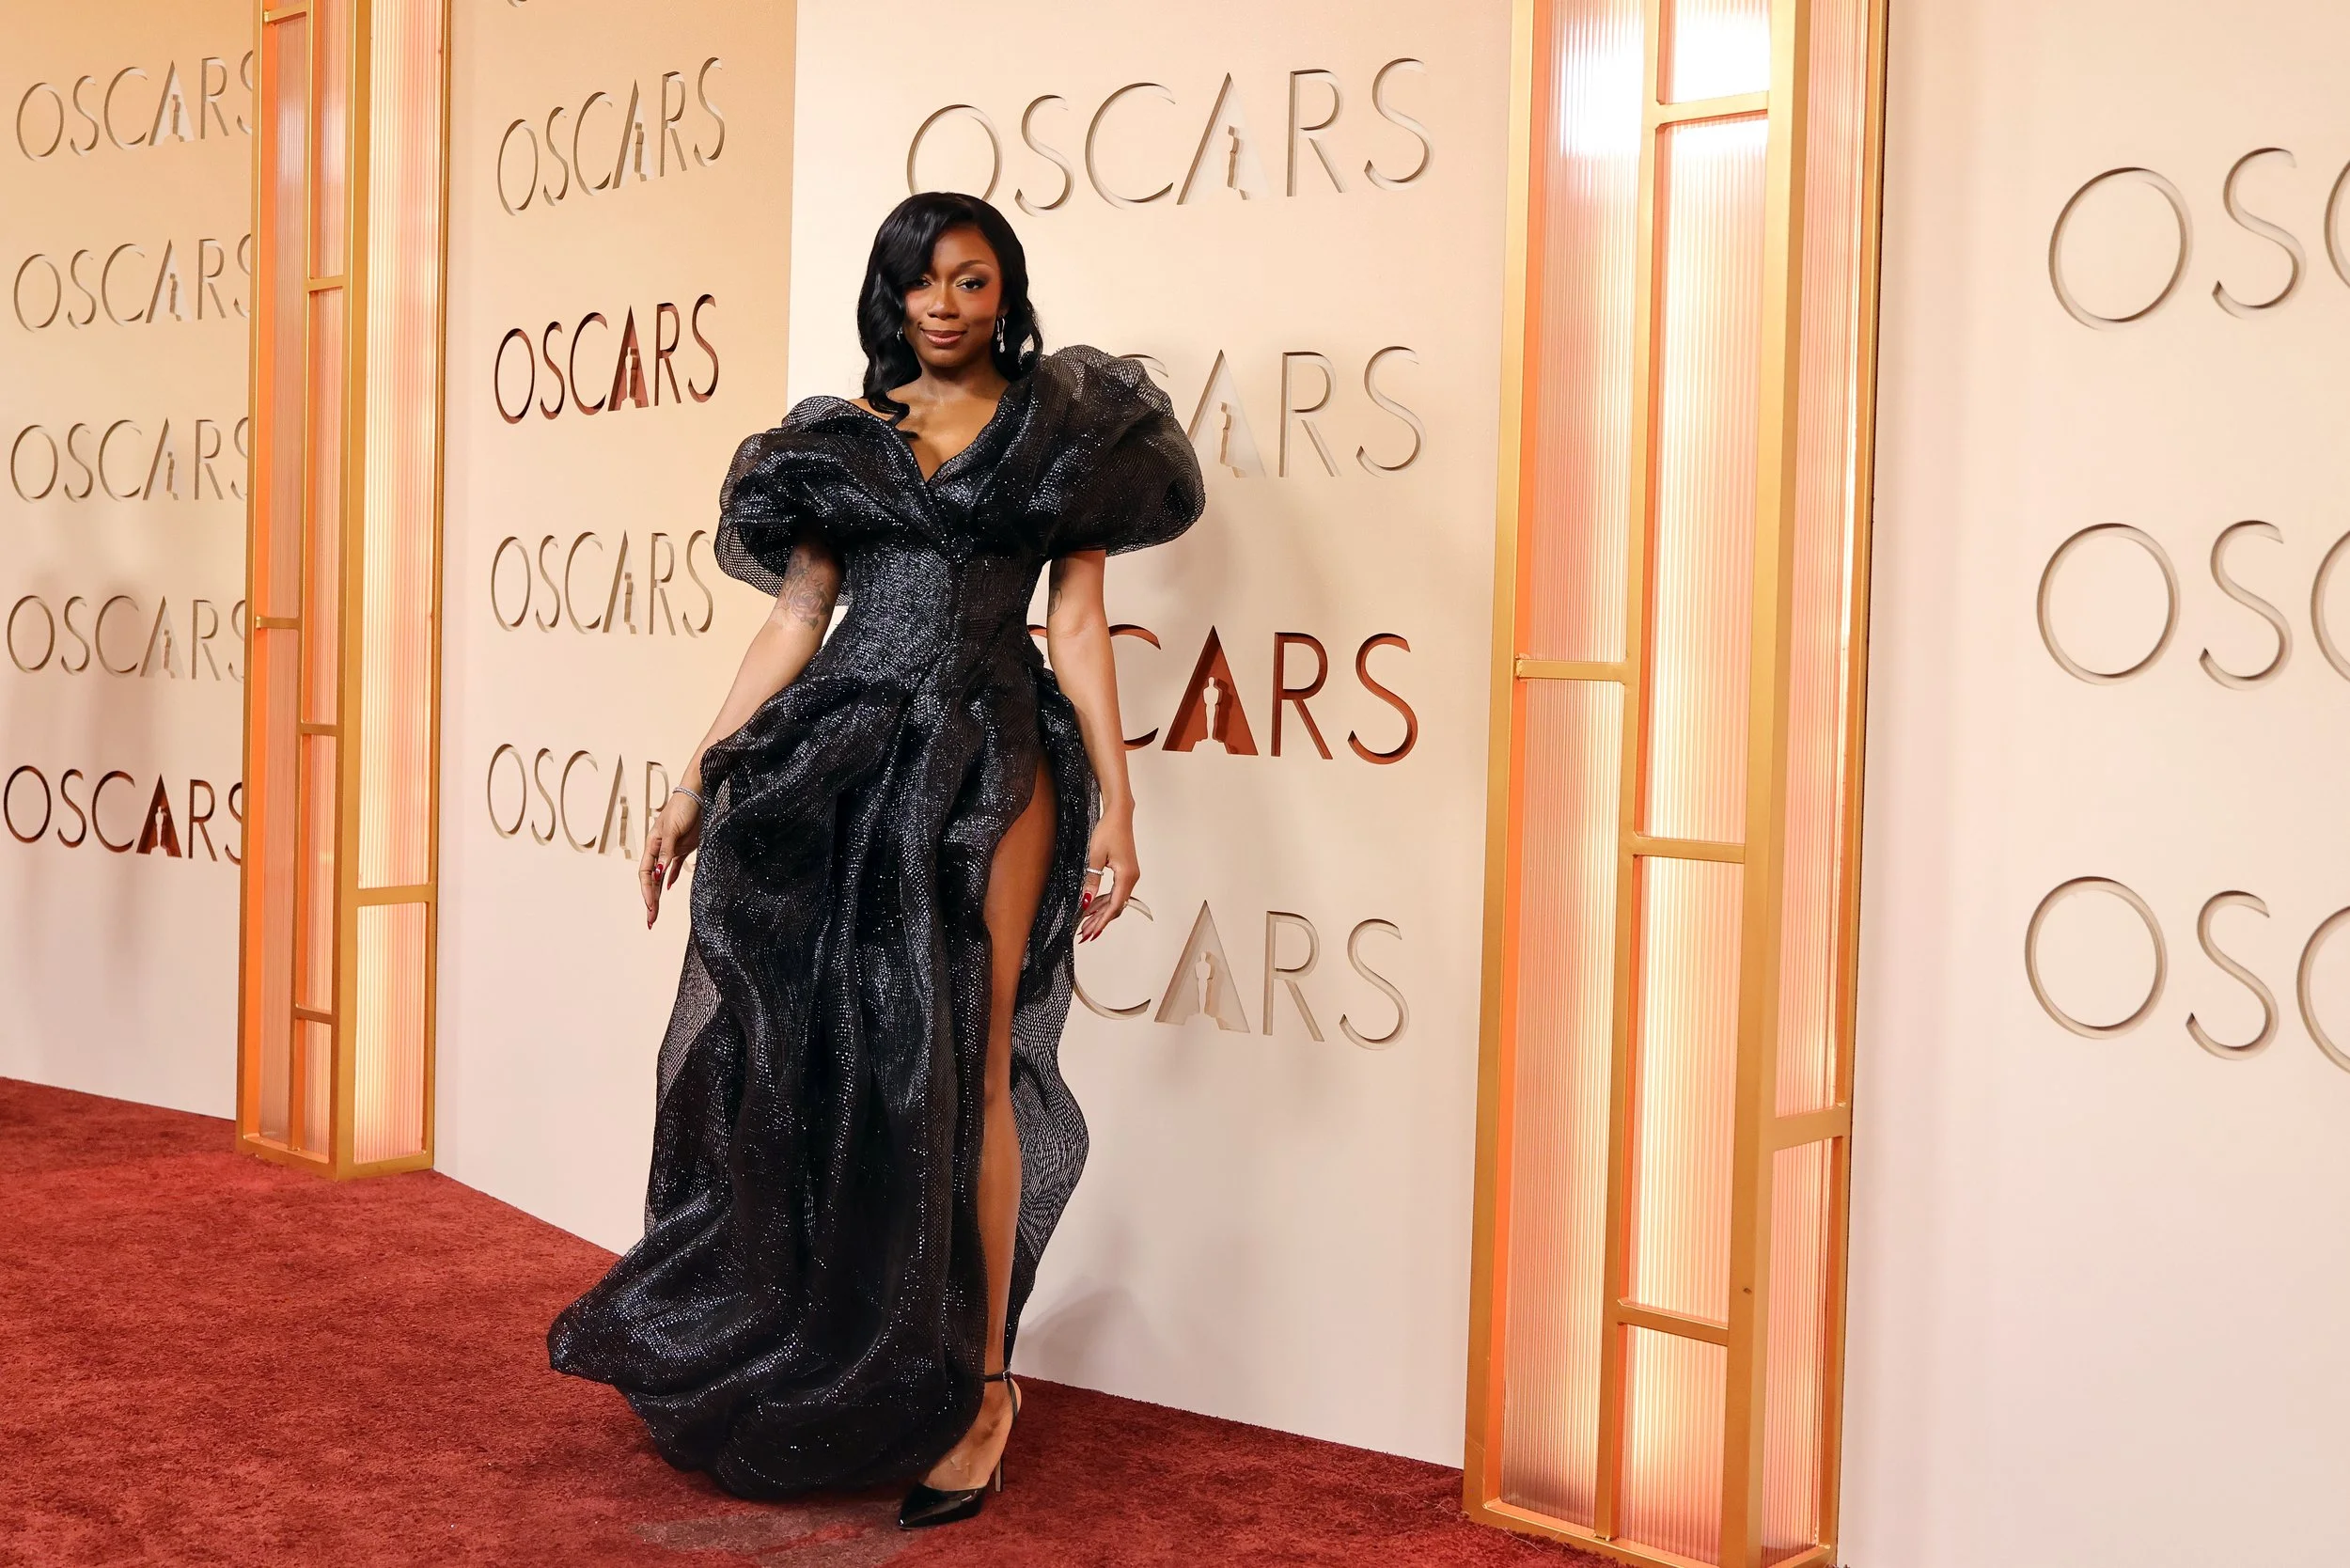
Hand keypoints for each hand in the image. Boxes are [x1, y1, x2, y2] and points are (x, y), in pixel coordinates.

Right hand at [640, 789, 703, 926]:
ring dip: (659, 894)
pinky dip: (672, 878)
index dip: (647, 892)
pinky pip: (675, 867)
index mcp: (652, 845)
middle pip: (652, 879)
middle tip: (651, 920)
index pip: (646, 874)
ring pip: (662, 877)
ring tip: (656, 912)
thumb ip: (667, 852)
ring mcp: (672, 849)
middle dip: (650, 900)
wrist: (698, 794)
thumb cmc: (683, 808)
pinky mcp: (685, 847)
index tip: (651, 907)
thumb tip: (659, 874)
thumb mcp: (673, 830)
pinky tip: (670, 889)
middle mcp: (660, 850)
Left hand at [1078, 813, 1137, 942]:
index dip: (1101, 921)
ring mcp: (1130, 876)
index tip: (1090, 932)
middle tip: (1085, 933)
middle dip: (1100, 921)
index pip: (1114, 906)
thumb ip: (1091, 881)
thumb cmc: (1108, 831)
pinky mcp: (1126, 872)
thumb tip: (1086, 901)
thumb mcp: (1095, 857)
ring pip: (1116, 901)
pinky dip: (1104, 901)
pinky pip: (1116, 892)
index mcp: (1126, 876)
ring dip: (1101, 912)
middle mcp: (1132, 878)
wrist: (1119, 816)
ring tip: (1086, 924)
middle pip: (1116, 907)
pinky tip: (1093, 906)